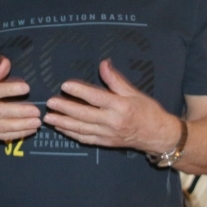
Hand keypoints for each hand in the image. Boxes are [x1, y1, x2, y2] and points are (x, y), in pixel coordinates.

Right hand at [0, 57, 41, 140]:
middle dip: (20, 112)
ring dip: (22, 125)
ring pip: (3, 126)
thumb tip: (6, 62)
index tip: (26, 87)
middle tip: (36, 110)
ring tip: (37, 122)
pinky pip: (2, 136)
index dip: (10, 89)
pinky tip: (30, 130)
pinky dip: (17, 135)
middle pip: (1, 111)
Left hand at [44, 59, 181, 153]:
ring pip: (81, 129)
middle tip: (49, 102)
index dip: (79, 91)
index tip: (65, 85)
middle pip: (84, 115)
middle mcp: (112, 122)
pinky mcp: (105, 143)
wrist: (158, 135)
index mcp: (120, 106)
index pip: (96, 98)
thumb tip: (103, 64)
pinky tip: (60, 128)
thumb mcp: (134, 93)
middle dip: (65, 109)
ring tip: (48, 117)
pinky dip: (71, 134)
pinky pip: (85, 139)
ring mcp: (108, 134)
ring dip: (63, 123)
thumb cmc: (147, 111)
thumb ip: (115, 80)